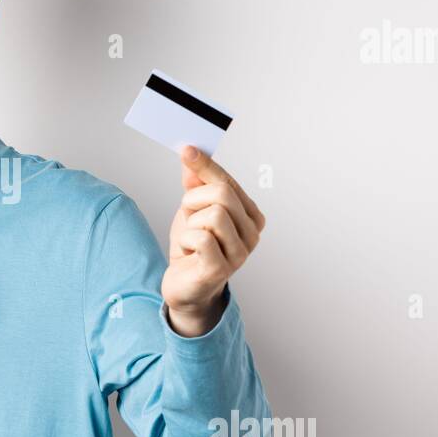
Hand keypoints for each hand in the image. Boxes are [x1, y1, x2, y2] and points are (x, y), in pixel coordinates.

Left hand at [163, 145, 265, 336]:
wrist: (185, 287)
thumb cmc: (193, 248)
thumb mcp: (192, 209)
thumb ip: (195, 183)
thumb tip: (192, 154)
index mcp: (251, 216)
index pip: (228, 182)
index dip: (206, 165)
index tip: (187, 149)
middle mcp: (252, 234)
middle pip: (222, 194)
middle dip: (194, 201)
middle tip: (188, 216)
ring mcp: (240, 253)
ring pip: (213, 214)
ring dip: (190, 223)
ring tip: (190, 239)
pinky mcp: (221, 268)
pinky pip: (200, 237)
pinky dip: (186, 240)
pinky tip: (188, 252)